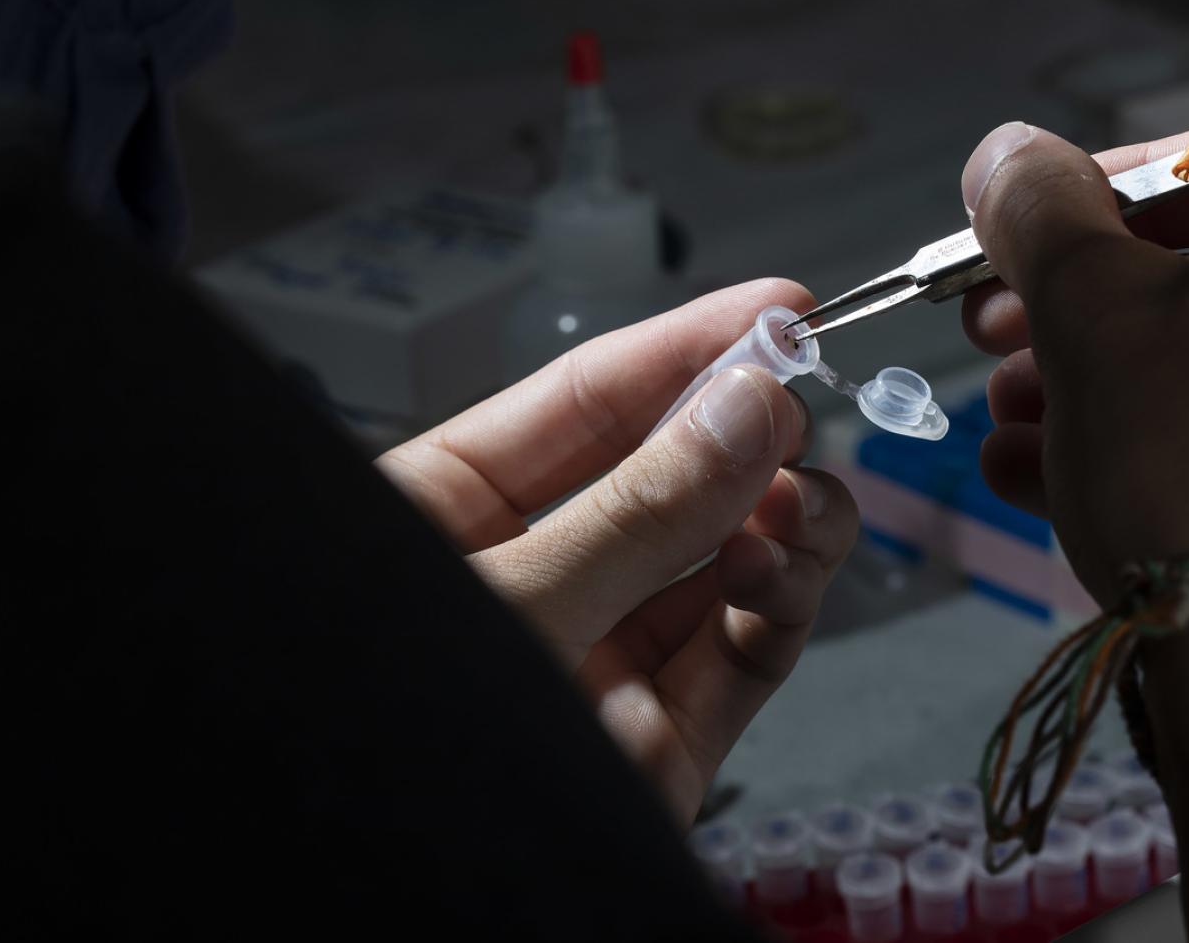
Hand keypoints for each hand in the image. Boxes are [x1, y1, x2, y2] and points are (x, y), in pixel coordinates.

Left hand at [378, 280, 858, 820]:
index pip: (582, 407)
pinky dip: (782, 602)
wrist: (380, 907)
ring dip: (779, 520)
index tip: (780, 306)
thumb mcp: (509, 605)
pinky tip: (793, 564)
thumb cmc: (379, 740)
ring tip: (809, 501)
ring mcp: (602, 661)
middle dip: (744, 436)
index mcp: (450, 520)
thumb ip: (635, 511)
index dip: (683, 349)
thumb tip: (747, 405)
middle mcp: (537, 582)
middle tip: (806, 405)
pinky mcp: (661, 741)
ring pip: (719, 562)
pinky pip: (742, 651)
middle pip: (665, 478)